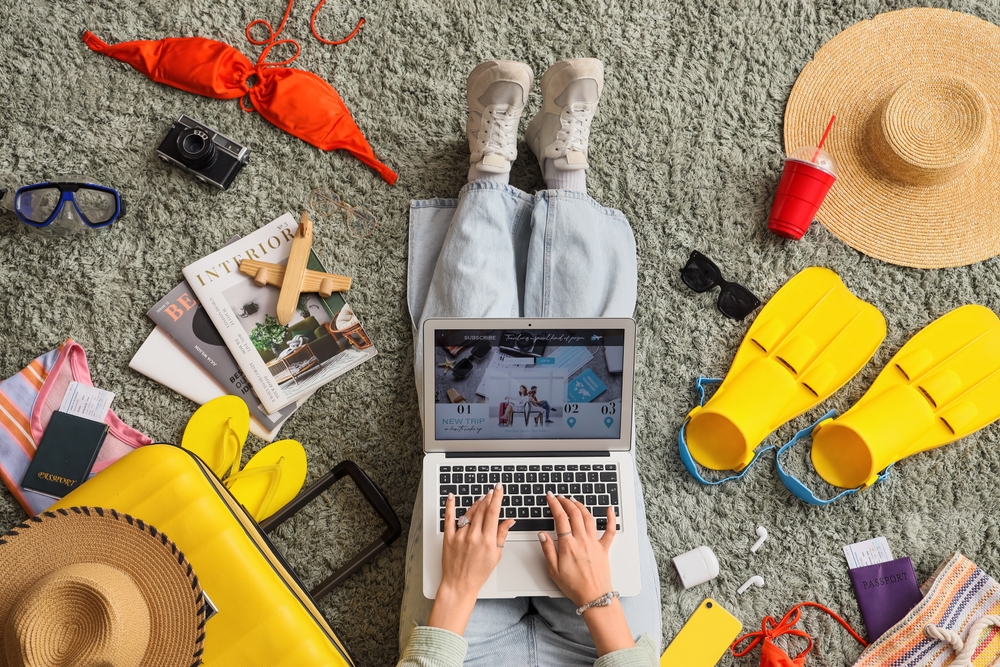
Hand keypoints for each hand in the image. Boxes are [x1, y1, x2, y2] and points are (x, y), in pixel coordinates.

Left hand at [427, 484, 515, 634]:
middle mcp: (473, 536)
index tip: (499, 488)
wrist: (459, 584)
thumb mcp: (496, 555)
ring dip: (476, 503)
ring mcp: (460, 536)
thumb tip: (509, 520)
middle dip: (488, 498)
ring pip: (469, 513)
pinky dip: (450, 506)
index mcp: (487, 540)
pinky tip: (451, 497)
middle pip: (482, 510)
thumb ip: (502, 535)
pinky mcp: (448, 538)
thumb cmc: (479, 573)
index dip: (497, 498)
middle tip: (491, 491)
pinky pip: (449, 518)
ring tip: (481, 499)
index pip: (493, 512)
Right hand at [537, 493, 634, 655]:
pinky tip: (609, 509)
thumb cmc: (574, 586)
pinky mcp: (604, 548)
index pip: (560, 518)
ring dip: (580, 506)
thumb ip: (547, 550)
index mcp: (568, 545)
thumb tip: (542, 534)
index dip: (554, 504)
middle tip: (559, 497)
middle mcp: (582, 540)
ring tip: (574, 500)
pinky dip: (610, 518)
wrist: (593, 596)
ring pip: (588, 517)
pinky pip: (610, 530)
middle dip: (565, 501)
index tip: (550, 498)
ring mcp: (594, 543)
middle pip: (574, 513)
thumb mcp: (553, 570)